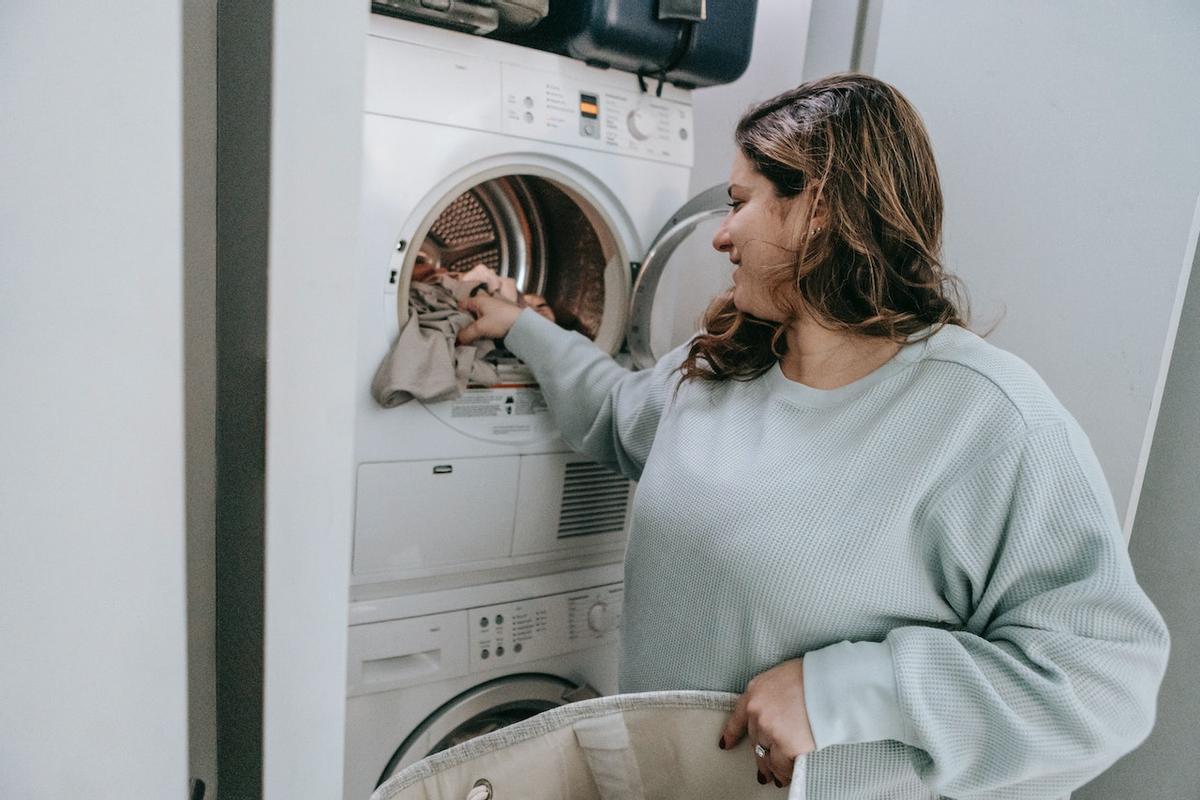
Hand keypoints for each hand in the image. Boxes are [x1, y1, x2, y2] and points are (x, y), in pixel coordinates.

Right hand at [457, 290, 521, 344]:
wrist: (524, 324)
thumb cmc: (502, 320)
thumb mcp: (480, 328)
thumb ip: (467, 334)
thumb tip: (456, 340)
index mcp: (479, 299)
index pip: (462, 303)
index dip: (456, 313)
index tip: (452, 323)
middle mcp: (487, 300)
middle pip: (471, 309)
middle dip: (466, 319)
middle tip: (460, 330)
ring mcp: (496, 306)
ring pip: (480, 314)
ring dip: (476, 323)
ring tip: (470, 334)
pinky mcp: (503, 314)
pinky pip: (489, 318)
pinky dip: (485, 324)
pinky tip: (483, 333)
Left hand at [719, 658, 815, 788]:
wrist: (832, 684)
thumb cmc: (815, 677)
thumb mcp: (784, 676)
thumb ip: (774, 695)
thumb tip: (777, 711)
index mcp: (756, 691)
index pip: (737, 717)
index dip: (732, 734)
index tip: (726, 744)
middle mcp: (757, 711)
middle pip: (755, 739)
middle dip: (760, 754)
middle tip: (764, 769)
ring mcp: (769, 729)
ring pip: (764, 756)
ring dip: (770, 768)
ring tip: (775, 778)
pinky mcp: (785, 745)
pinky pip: (782, 766)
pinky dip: (785, 773)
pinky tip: (788, 776)